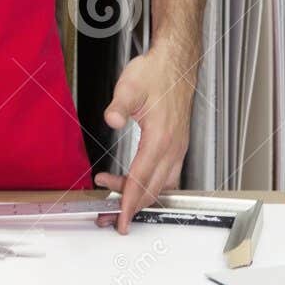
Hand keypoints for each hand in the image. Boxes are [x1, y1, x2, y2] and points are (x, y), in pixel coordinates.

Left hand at [93, 42, 196, 233]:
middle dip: (130, 207)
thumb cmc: (155, 73)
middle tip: (108, 215)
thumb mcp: (131, 85)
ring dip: (139, 197)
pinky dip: (151, 186)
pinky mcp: (177, 146)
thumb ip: (120, 105)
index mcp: (160, 138)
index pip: (142, 179)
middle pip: (151, 189)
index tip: (120, 220)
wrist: (175, 65)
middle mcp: (172, 148)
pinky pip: (167, 177)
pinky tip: (138, 184)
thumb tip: (112, 119)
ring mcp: (177, 149)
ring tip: (116, 199)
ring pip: (160, 186)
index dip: (129, 202)